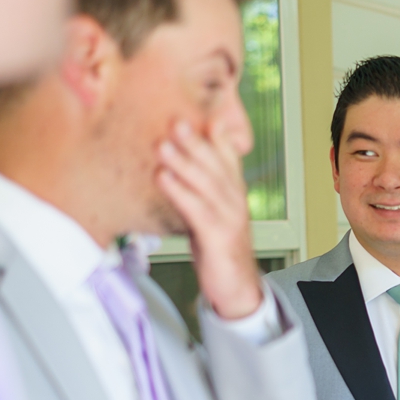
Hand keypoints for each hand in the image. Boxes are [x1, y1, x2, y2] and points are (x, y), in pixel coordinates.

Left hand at [155, 118, 262, 320]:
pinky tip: (164, 179)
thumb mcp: (210, 213)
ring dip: (184, 163)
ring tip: (163, 146)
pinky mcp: (219, 238)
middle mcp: (235, 201)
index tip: (199, 111)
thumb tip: (175, 166)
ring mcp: (229, 219)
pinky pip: (198, 211)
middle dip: (196, 142)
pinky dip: (180, 193)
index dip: (216, 134)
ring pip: (207, 185)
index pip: (228, 157)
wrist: (237, 288)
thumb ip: (198, 188)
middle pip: (216, 165)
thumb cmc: (218, 249)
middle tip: (175, 120)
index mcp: (234, 193)